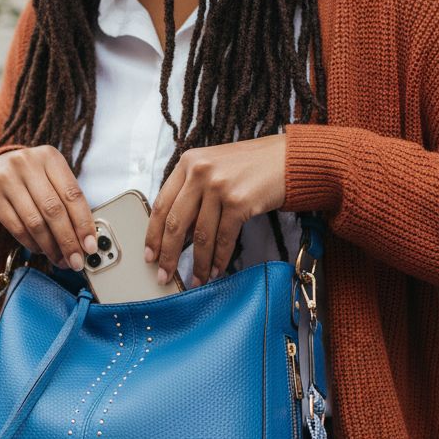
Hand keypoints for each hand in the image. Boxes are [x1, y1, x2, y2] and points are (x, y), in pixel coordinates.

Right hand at [0, 146, 97, 269]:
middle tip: (76, 261)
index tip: (91, 246)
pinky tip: (41, 250)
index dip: (84, 224)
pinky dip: (32, 244)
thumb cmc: (32, 178)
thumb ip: (68, 203)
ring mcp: (6, 178)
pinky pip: (17, 228)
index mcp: (50, 157)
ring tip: (60, 260)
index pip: (72, 195)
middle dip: (68, 241)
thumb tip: (86, 240)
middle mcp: (27, 163)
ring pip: (35, 222)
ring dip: (51, 247)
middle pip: (53, 210)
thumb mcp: (52, 178)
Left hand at [143, 134, 287, 285]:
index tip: (150, 255)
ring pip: (200, 236)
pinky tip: (217, 270)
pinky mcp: (239, 201)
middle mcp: (200, 172)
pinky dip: (219, 259)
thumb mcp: (214, 167)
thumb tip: (176, 234)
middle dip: (169, 255)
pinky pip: (224, 239)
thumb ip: (193, 191)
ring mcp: (219, 186)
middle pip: (176, 223)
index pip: (161, 204)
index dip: (153, 234)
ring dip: (198, 263)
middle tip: (165, 275)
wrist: (288, 159)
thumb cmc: (251, 165)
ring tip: (196, 279)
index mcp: (188, 162)